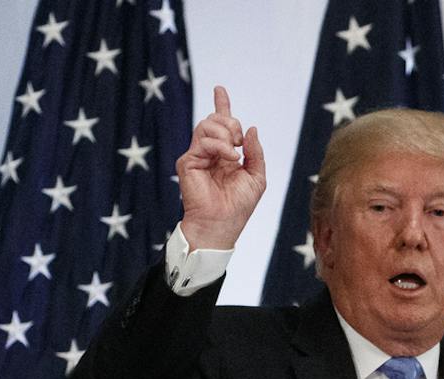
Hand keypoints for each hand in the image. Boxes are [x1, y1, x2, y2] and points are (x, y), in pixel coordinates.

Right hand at [176, 86, 265, 251]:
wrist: (222, 223)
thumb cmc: (238, 206)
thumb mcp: (256, 176)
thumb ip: (255, 152)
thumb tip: (252, 128)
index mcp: (224, 154)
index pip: (221, 124)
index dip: (221, 105)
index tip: (219, 89)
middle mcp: (209, 152)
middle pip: (215, 119)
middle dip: (231, 122)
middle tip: (240, 141)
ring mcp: (196, 156)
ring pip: (206, 124)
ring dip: (226, 132)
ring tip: (234, 151)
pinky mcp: (187, 162)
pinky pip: (203, 141)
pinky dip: (220, 145)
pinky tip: (229, 158)